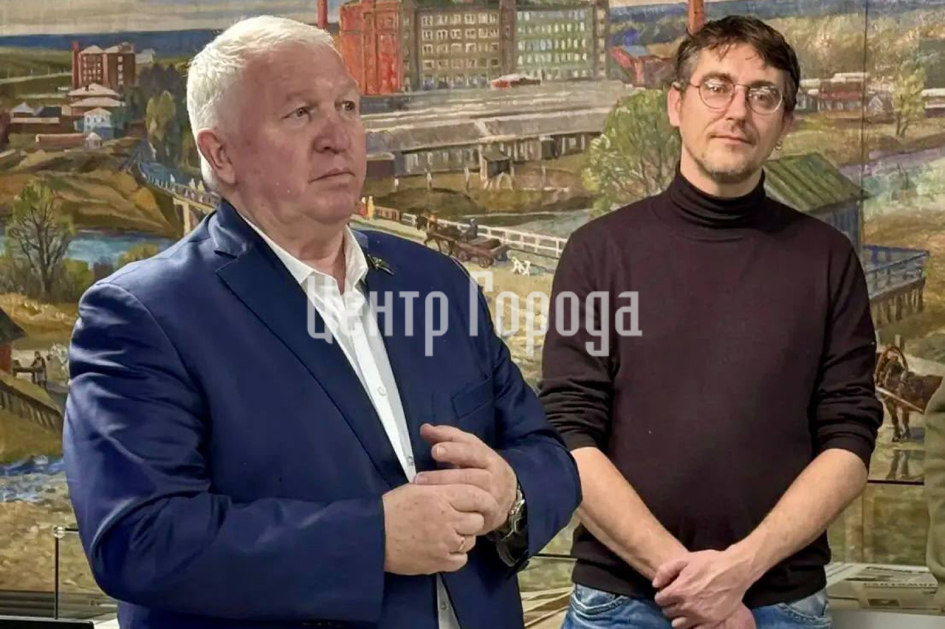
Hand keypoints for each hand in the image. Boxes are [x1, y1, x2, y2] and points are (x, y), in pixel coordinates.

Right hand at [381, 482, 497, 574]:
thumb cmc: (392, 508)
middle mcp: (448, 519)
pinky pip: (462, 559)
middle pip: (477, 520)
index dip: (485, 499)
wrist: (373, 536)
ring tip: (447, 533)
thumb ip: (442, 487)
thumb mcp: (417, 488)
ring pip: (471, 540)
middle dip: (471, 519)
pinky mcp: (440, 562)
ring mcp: (445, 543)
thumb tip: (460, 484)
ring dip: (463, 537)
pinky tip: (444, 548)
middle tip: (457, 518)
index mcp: (442, 496)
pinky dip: (456, 555)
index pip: (477, 496)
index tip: (485, 503)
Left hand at [414, 423, 516, 534]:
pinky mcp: (491, 514)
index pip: (472, 450)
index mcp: (487, 457)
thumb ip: (449, 438)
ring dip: (447, 492)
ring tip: (423, 491)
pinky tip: (441, 510)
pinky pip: (475, 514)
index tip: (434, 450)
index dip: (454, 450)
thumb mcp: (471, 451)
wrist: (510, 495)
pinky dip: (459, 511)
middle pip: (470, 474)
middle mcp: (493, 476)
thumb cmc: (483, 469)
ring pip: (471, 493)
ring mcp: (493, 496)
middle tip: (420, 477)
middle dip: (445, 475)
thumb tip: (424, 428)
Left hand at [652, 550, 752, 627]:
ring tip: (685, 609)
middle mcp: (687, 606)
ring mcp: (700, 616)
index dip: (662, 595)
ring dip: (678, 617)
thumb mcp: (685, 559)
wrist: (735, 571)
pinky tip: (694, 618)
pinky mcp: (712, 622)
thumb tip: (655, 585)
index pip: (660, 600)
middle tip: (677, 600)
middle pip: (668, 613)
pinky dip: (692, 626)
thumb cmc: (709, 562)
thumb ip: (666, 571)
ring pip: (678, 625)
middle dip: (670, 606)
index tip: (669, 592)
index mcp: (679, 591)